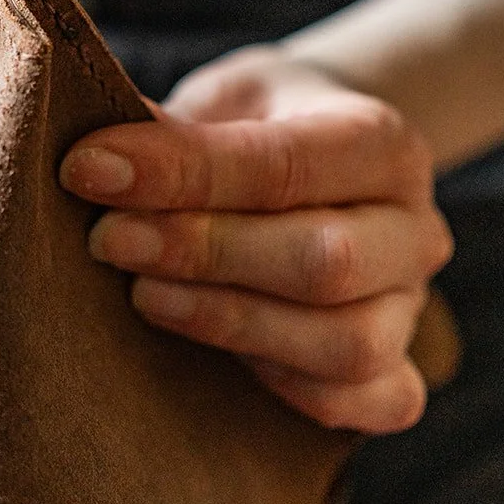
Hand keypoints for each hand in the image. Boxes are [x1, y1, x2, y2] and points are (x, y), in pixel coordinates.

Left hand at [59, 47, 452, 433]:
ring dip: (228, 322)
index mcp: (382, 142)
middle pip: (325, 261)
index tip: (89, 168)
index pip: (283, 164)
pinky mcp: (395, 373)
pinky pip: (363, 403)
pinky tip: (208, 356)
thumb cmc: (257, 127)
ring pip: (346, 344)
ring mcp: (409, 309)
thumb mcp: (223, 100)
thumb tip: (96, 156)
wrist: (315, 167)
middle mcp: (414, 228)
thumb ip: (173, 127)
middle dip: (201, 252)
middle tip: (104, 238)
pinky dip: (286, 388)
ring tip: (141, 295)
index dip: (181, 171)